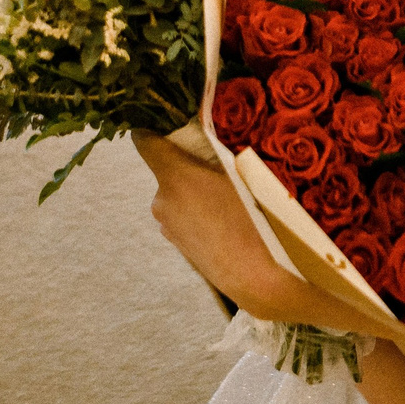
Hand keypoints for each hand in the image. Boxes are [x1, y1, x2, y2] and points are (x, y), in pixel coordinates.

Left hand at [131, 134, 346, 328]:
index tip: (169, 123)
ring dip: (197, 194)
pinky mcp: (178, 247)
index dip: (154, 128)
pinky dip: (201, 216)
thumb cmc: (254, 222)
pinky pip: (186, 218)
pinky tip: (230, 225)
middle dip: (190, 166)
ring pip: (179, 197)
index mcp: (174, 177)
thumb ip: (219, 153)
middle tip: (224, 168)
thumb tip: (210, 136)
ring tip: (233, 202)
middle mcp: (161, 201)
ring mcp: (168, 227)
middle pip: (168, 171)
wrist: (259, 280)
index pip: (145, 140)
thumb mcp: (243, 175)